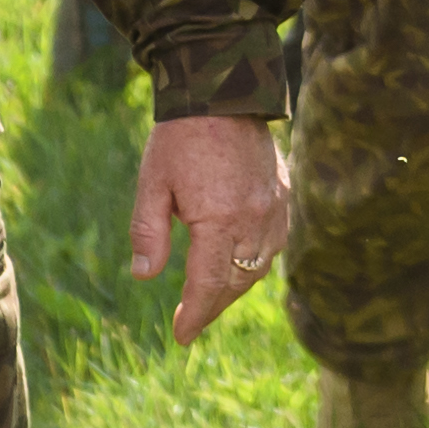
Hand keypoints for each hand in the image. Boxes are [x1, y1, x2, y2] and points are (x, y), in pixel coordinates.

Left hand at [126, 115, 291, 344]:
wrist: (223, 90)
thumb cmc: (180, 137)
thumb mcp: (152, 184)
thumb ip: (148, 232)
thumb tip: (144, 275)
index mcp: (219, 220)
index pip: (207, 284)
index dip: (194, 315)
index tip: (180, 337)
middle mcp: (254, 219)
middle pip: (236, 282)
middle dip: (212, 306)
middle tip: (191, 321)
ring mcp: (274, 207)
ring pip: (260, 266)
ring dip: (235, 287)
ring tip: (212, 297)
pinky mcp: (283, 193)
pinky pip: (275, 242)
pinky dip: (256, 261)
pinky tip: (240, 263)